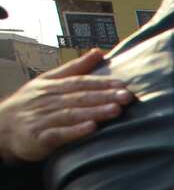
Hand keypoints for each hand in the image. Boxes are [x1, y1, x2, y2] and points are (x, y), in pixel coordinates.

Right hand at [0, 49, 131, 161]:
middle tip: (127, 97)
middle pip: (79, 97)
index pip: (79, 82)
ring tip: (115, 111)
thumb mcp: (48, 81)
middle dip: (104, 96)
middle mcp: (48, 100)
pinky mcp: (38, 137)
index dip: (101, 83)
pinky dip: (74, 131)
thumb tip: (99, 52)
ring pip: (71, 114)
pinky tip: (91, 128)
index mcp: (52, 86)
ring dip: (94, 112)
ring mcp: (42, 119)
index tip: (122, 84)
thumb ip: (75, 68)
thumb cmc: (30, 103)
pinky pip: (58, 134)